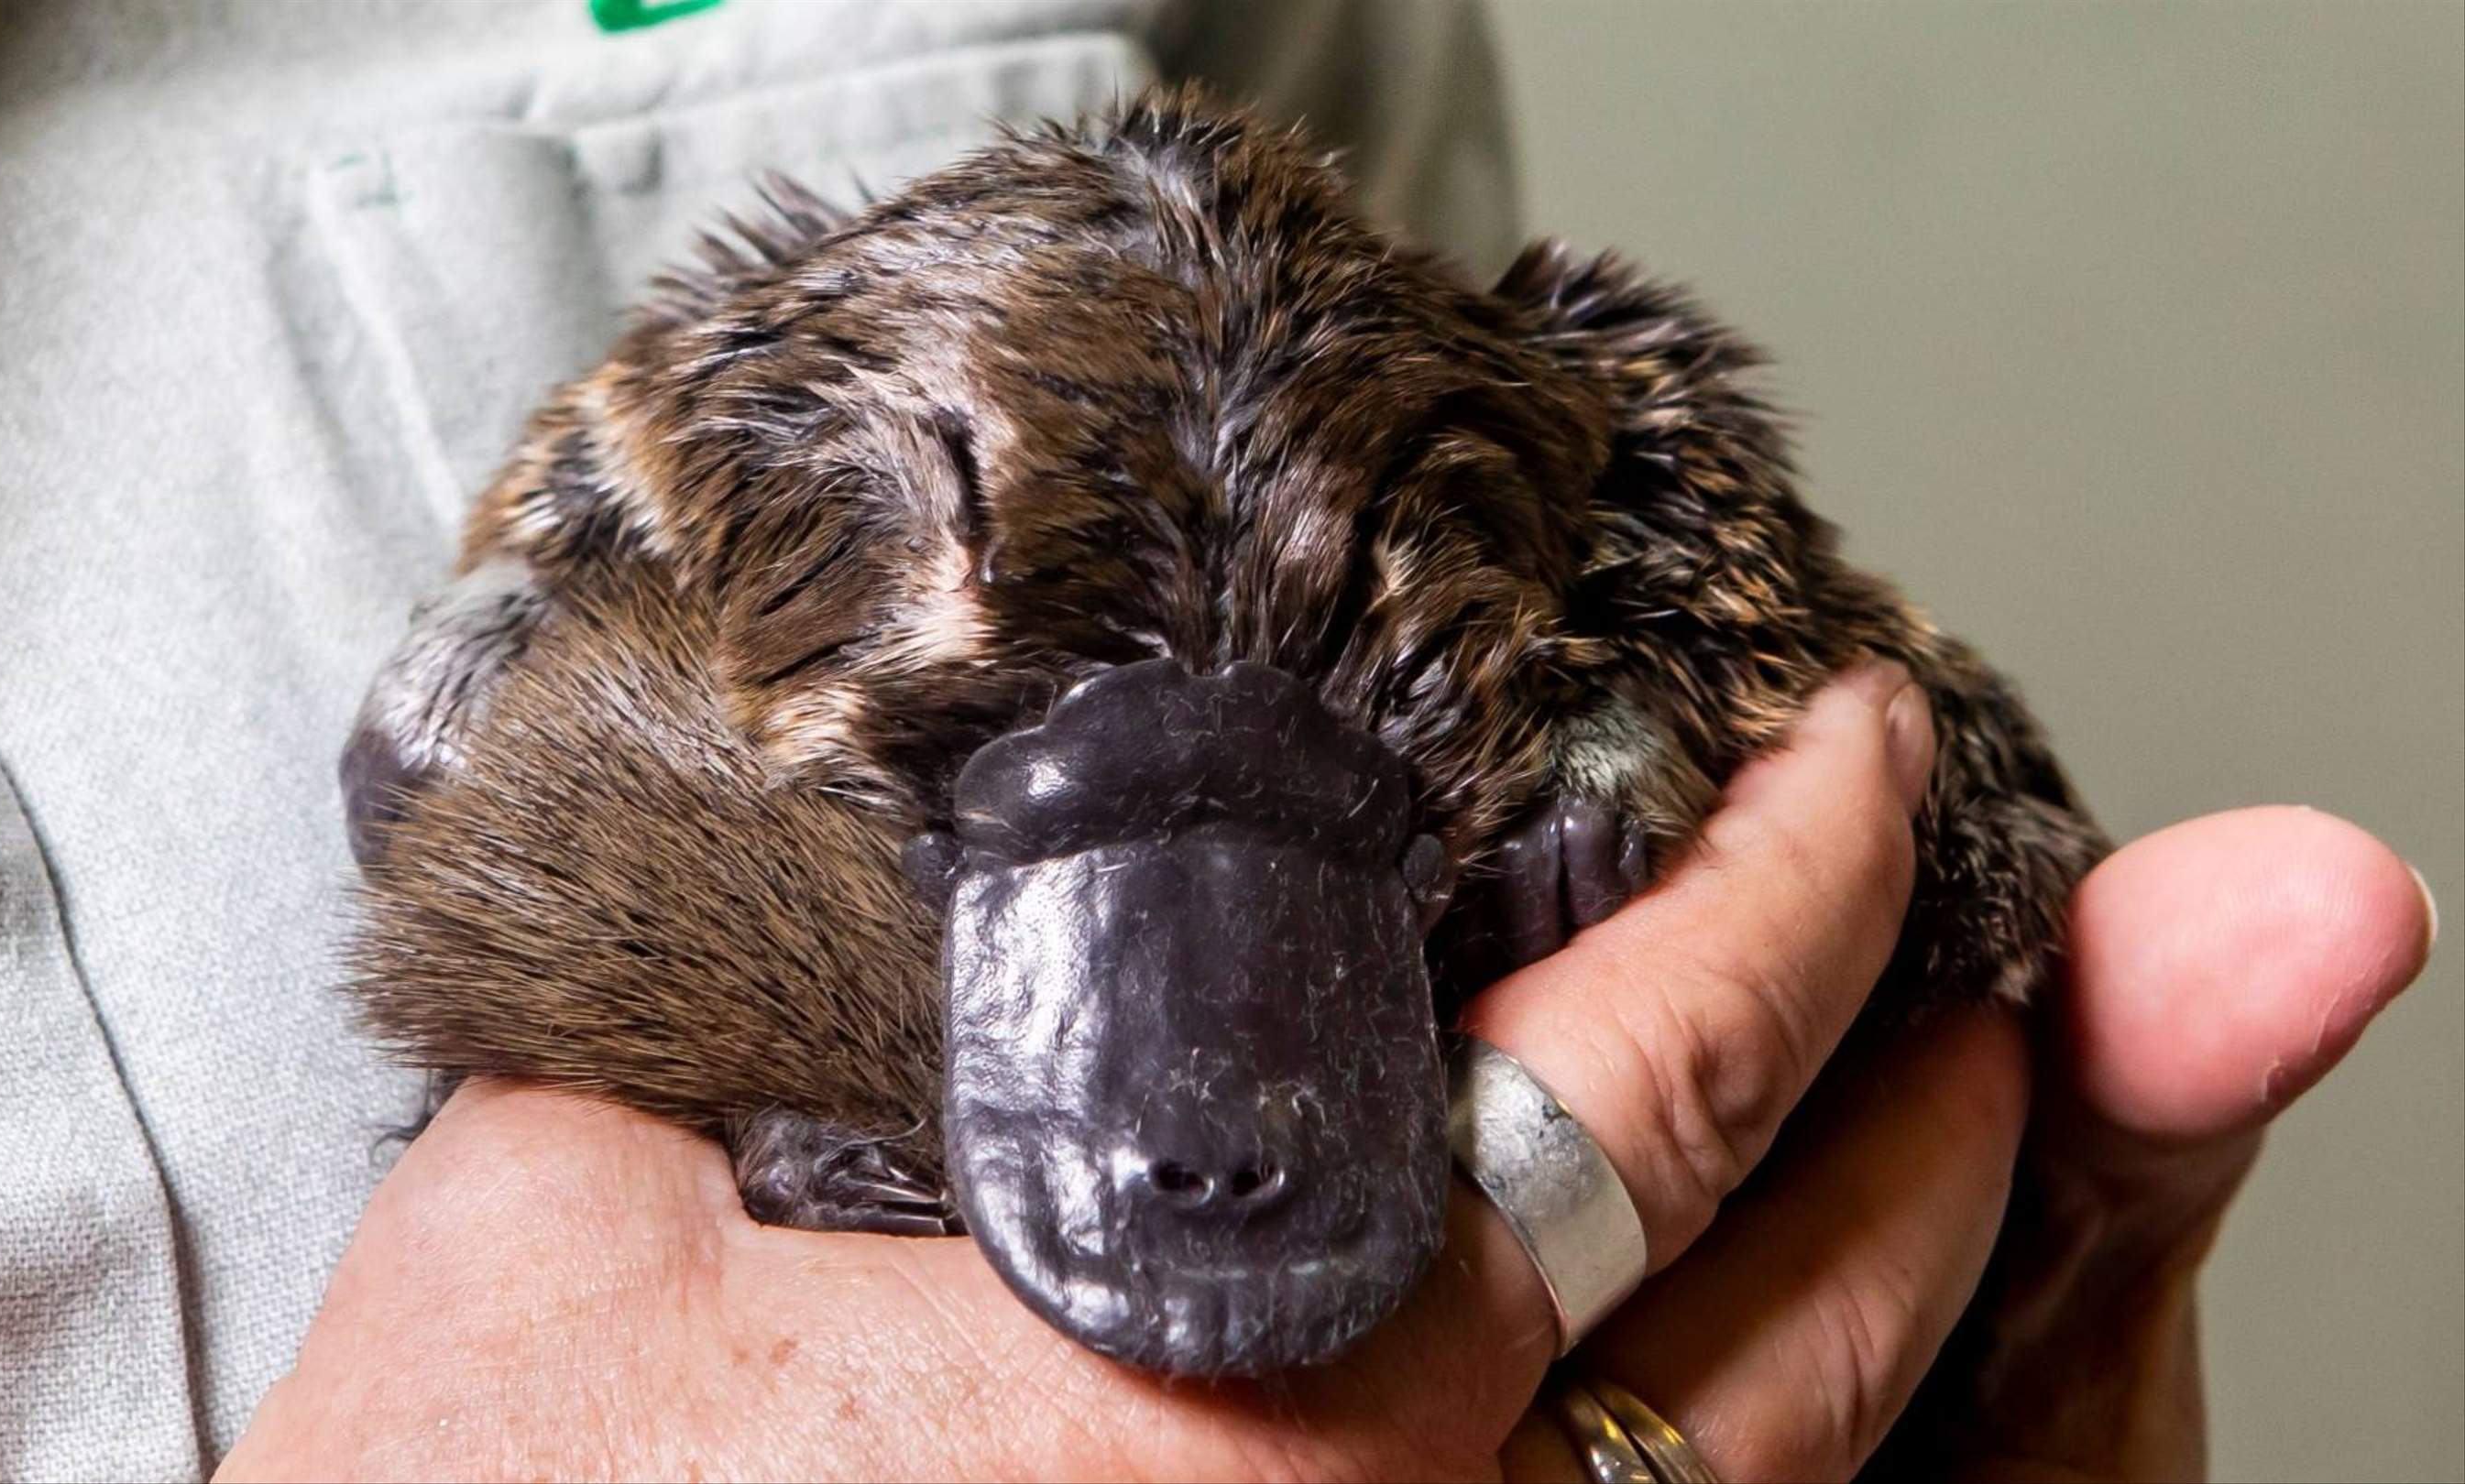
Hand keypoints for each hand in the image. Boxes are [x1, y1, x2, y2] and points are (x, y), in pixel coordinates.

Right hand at [219, 672, 2431, 1480]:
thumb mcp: (568, 1229)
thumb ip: (748, 1027)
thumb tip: (858, 872)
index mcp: (1238, 1413)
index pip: (1650, 1091)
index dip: (1792, 888)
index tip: (1857, 747)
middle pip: (1802, 1330)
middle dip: (1925, 1113)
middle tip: (1949, 946)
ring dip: (1871, 1307)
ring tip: (1895, 1139)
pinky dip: (1716, 1450)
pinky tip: (1688, 1360)